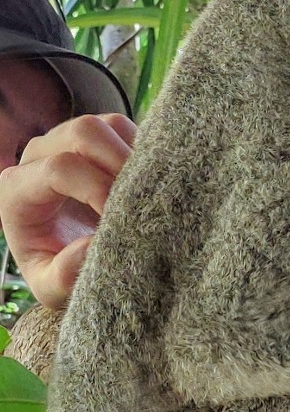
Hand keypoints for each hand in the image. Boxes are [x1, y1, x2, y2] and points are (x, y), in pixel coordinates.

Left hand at [0, 113, 134, 309]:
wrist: (65, 254)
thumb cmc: (57, 268)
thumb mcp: (52, 285)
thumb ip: (65, 274)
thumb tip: (93, 245)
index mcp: (17, 190)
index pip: (61, 169)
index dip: (99, 190)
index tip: (124, 221)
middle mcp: (39, 156)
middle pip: (83, 133)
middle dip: (120, 163)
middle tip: (146, 201)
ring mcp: (66, 141)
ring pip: (105, 125)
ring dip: (133, 156)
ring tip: (150, 193)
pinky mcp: (95, 139)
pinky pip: (124, 129)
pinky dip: (142, 152)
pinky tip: (150, 185)